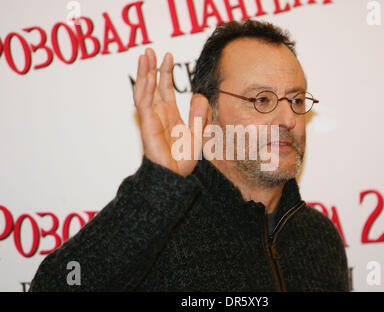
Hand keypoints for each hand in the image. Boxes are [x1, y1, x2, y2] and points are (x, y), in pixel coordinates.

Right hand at [133, 48, 208, 176]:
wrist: (175, 177)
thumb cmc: (182, 160)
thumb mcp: (198, 134)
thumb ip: (200, 116)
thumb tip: (200, 95)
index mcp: (169, 114)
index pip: (164, 88)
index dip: (165, 72)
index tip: (168, 56)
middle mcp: (158, 114)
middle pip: (152, 86)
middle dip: (151, 68)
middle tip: (150, 51)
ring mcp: (151, 119)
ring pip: (144, 91)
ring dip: (144, 74)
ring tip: (145, 56)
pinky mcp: (148, 126)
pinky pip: (145, 105)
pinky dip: (146, 90)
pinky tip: (149, 77)